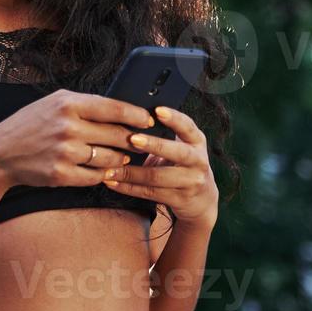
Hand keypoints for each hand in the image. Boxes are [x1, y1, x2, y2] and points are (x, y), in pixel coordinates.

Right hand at [0, 89, 156, 189]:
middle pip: (117, 135)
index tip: (149, 120)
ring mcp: (65, 152)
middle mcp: (68, 127)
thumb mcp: (54, 102)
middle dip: (133, 140)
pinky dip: (102, 175)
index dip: (136, 115)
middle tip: (141, 142)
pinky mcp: (61, 174)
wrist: (0, 152)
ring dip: (119, 159)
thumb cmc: (31, 124)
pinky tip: (103, 171)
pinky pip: (95, 177)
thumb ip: (85, 103)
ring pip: (110, 158)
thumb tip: (121, 109)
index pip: (114, 108)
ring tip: (121, 157)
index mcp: (68, 103)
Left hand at [102, 105, 217, 227]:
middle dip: (154, 145)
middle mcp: (198, 161)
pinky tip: (111, 182)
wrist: (202, 200)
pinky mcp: (179, 199)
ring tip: (109, 169)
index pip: (188, 126)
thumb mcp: (181, 148)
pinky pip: (149, 193)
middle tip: (132, 138)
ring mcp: (191, 182)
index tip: (158, 110)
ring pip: (157, 177)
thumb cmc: (181, 165)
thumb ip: (165, 135)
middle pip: (177, 152)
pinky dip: (128, 187)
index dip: (174, 118)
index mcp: (197, 142)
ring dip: (131, 173)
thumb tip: (130, 119)